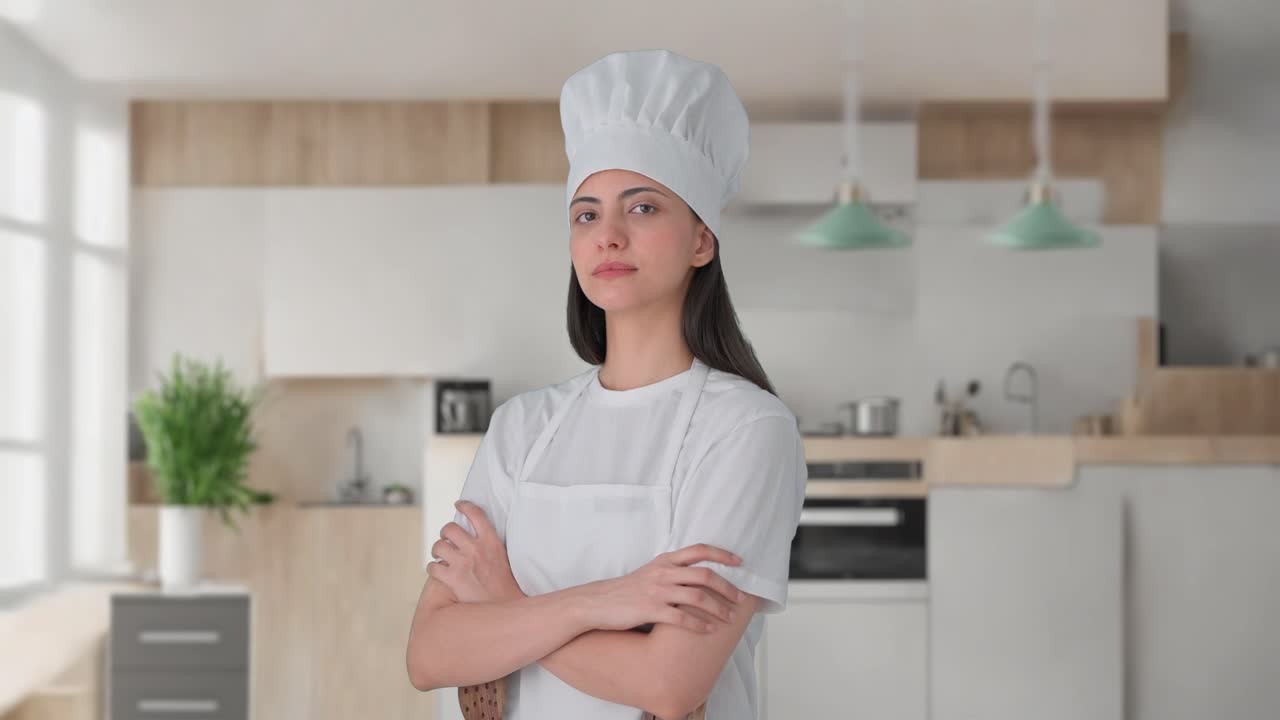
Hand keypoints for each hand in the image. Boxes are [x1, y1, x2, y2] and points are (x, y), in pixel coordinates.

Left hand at [426, 500, 524, 603]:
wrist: (506, 610)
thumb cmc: (506, 588)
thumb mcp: (505, 560)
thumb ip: (491, 547)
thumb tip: (479, 538)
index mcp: (492, 543)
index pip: (476, 514)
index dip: (465, 506)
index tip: (458, 504)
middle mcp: (476, 549)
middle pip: (450, 528)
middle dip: (445, 533)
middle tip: (446, 539)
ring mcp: (463, 564)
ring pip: (438, 546)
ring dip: (437, 550)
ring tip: (440, 556)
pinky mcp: (452, 579)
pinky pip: (433, 567)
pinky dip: (433, 569)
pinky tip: (438, 572)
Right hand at [578, 544, 747, 634]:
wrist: (596, 603)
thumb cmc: (625, 591)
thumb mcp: (649, 572)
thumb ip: (671, 571)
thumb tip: (696, 576)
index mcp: (664, 560)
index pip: (699, 550)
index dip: (722, 554)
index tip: (739, 562)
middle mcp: (663, 572)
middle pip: (705, 575)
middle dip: (727, 587)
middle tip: (741, 599)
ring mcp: (657, 591)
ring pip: (698, 597)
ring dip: (718, 609)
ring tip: (729, 619)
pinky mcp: (650, 610)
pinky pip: (682, 618)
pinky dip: (699, 625)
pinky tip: (708, 631)